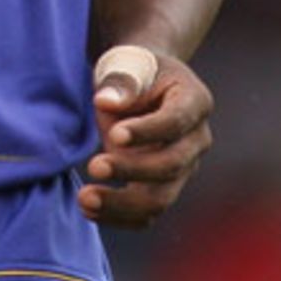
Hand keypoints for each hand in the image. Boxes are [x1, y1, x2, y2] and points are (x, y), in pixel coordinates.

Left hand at [77, 49, 213, 227]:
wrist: (140, 83)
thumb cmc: (134, 70)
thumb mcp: (129, 63)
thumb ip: (121, 81)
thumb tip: (106, 103)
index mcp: (195, 101)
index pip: (176, 122)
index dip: (147, 132)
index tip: (113, 135)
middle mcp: (196, 140)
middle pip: (170, 166)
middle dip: (131, 170)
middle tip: (93, 166)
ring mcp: (182, 168)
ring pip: (159, 199)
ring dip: (121, 204)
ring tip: (84, 198)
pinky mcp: (162, 187)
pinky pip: (146, 214)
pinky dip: (118, 217)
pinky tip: (88, 209)